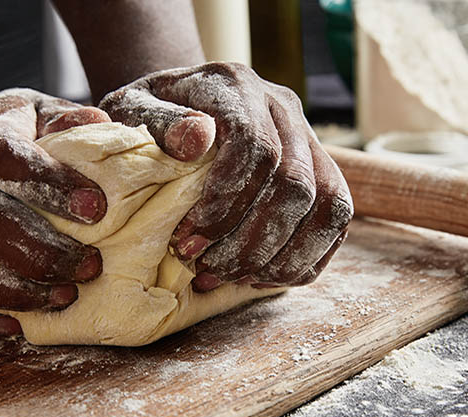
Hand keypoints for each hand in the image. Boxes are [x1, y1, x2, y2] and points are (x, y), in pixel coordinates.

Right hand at [0, 89, 110, 340]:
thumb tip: (101, 124)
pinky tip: (9, 327)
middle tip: (89, 266)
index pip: (1, 151)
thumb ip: (75, 121)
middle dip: (38, 249)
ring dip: (9, 289)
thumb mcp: (53, 116)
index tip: (96, 208)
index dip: (45, 180)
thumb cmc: (32, 139)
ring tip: (63, 298)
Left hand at [99, 63, 352, 291]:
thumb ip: (158, 124)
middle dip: (251, 241)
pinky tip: (262, 277)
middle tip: (206, 268)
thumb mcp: (132, 111)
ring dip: (281, 256)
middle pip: (295, 183)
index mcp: (237, 86)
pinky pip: (335, 222)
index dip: (226, 204)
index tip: (188, 240)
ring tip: (234, 278)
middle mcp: (283, 107)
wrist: (181, 106)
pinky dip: (304, 259)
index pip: (256, 147)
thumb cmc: (151, 119)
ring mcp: (308, 137)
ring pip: (328, 205)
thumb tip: (194, 139)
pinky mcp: (321, 169)